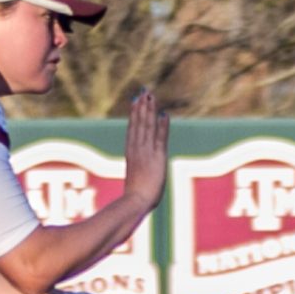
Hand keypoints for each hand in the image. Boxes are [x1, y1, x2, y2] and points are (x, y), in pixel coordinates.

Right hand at [122, 88, 168, 207]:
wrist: (135, 202)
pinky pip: (160, 137)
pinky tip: (163, 114)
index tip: (136, 101)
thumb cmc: (133, 199)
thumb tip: (135, 177)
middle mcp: (137, 149)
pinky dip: (162, 125)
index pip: (133, 129)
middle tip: (144, 92)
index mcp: (131, 154)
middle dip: (142, 107)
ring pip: (148, 126)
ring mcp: (146, 152)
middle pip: (139, 123)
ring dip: (149, 110)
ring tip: (150, 96)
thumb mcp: (134, 183)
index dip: (135, 114)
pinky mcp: (157, 156)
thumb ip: (136, 175)